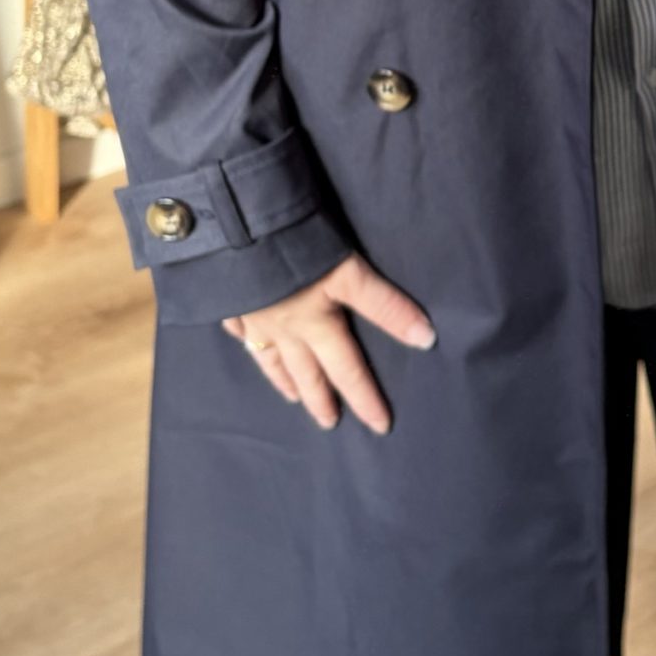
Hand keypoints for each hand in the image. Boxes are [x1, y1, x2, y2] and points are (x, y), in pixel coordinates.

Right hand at [221, 251, 435, 433]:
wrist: (237, 230)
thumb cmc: (298, 249)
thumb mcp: (350, 274)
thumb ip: (386, 307)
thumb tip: (426, 339)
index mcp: (316, 325)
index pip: (349, 369)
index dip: (366, 397)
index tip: (379, 426)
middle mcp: (285, 330)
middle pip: (307, 372)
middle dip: (320, 400)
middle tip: (329, 423)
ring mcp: (254, 317)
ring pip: (271, 358)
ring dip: (284, 380)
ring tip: (293, 398)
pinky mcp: (230, 300)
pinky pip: (238, 329)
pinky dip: (244, 341)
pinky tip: (242, 341)